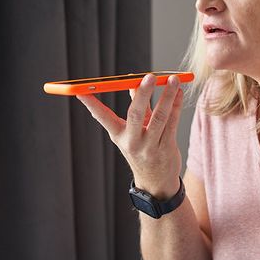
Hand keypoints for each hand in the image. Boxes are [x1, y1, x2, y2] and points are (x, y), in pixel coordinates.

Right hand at [77, 74, 184, 198]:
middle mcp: (132, 141)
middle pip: (135, 114)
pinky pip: (172, 123)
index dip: (91, 104)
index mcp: (119, 135)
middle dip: (143, 94)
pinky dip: (177, 106)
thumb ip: (137, 107)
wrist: (156, 182)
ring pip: (160, 117)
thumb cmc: (144, 151)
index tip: (80, 90)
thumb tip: (132, 83)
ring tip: (174, 79)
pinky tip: (180, 93)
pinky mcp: (166, 148)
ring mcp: (150, 146)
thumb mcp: (134, 131)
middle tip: (149, 76)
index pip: (102, 117)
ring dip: (168, 96)